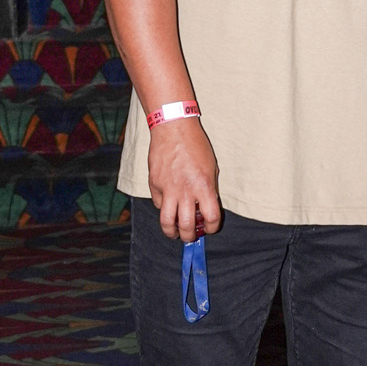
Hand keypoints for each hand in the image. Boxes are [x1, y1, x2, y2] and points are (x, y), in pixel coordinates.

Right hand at [148, 119, 221, 240]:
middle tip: (190, 237)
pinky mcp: (154, 184)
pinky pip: (158, 205)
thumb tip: (205, 208)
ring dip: (172, 232)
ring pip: (167, 222)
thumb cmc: (196, 145)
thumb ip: (209, 189)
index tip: (210, 228)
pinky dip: (163, 210)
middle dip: (190, 237)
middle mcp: (186, 191)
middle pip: (187, 226)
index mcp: (204, 187)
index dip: (212, 228)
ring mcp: (168, 189)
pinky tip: (168, 207)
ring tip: (175, 233)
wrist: (173, 129)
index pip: (211, 218)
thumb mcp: (211, 168)